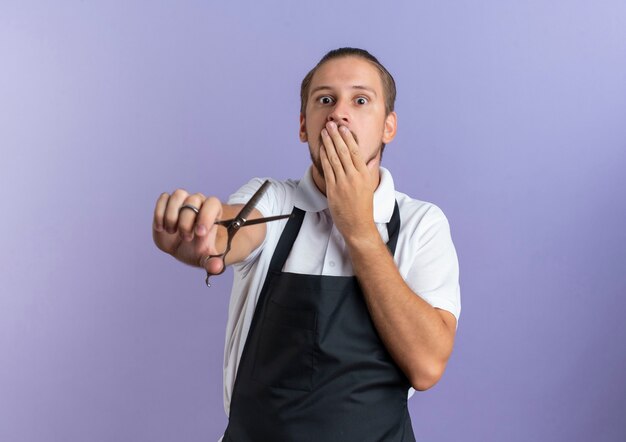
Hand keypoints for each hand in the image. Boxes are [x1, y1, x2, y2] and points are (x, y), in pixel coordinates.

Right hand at [152, 190, 225, 274]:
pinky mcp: (167, 203)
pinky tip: (161, 228)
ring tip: (172, 231)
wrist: (181, 248)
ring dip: (172, 215)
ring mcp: (182, 201)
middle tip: (186, 238)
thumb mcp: (206, 259)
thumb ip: (213, 263)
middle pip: (194, 200)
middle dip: (187, 222)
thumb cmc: (197, 250)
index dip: (206, 216)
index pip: (213, 203)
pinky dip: (160, 214)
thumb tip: (216, 267)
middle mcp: (199, 202)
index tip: (199, 233)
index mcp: (212, 212)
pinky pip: (163, 198)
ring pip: (178, 194)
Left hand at [319, 121, 377, 243]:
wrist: (358, 225)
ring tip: (324, 132)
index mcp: (364, 174)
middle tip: (330, 124)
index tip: (343, 128)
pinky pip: (327, 170)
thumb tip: (370, 158)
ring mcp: (342, 183)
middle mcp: (354, 177)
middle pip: (343, 151)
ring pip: (334, 158)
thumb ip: (368, 170)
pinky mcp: (333, 190)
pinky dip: (324, 157)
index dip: (347, 138)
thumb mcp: (369, 185)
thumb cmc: (363, 205)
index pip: (354, 151)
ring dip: (328, 143)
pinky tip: (322, 149)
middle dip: (335, 136)